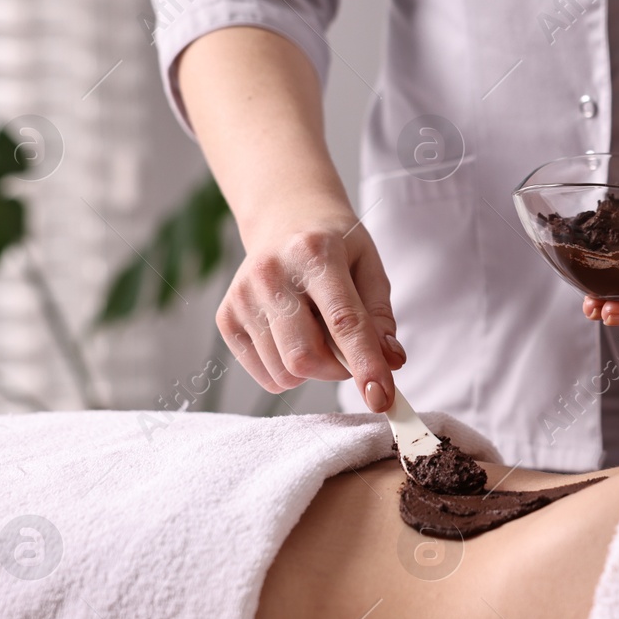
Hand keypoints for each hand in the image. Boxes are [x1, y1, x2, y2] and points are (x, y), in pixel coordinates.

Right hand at [218, 199, 405, 410]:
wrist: (285, 220)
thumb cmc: (335, 247)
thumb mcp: (369, 266)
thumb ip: (380, 316)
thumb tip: (391, 362)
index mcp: (315, 254)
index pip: (343, 321)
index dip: (365, 364)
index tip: (382, 398)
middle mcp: (271, 274)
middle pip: (305, 357)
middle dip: (336, 370)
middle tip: (347, 351)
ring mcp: (242, 297)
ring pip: (285, 372)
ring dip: (314, 370)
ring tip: (316, 331)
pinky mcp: (226, 318)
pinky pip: (266, 375)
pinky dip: (289, 371)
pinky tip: (294, 336)